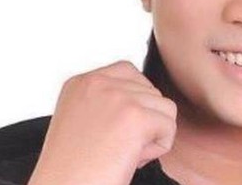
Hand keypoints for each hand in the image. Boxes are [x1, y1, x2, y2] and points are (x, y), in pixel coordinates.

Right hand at [26, 60, 177, 184]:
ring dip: (151, 135)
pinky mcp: (135, 116)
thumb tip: (147, 98)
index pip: (128, 71)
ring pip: (164, 108)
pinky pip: (169, 127)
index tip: (117, 129)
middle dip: (143, 121)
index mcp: (81, 83)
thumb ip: (106, 102)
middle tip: (115, 148)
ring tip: (122, 154)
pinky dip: (157, 149)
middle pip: (150, 90)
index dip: (135, 102)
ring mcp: (117, 96)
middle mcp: (97, 82)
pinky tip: (131, 160)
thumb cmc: (72, 170)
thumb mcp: (81, 122)